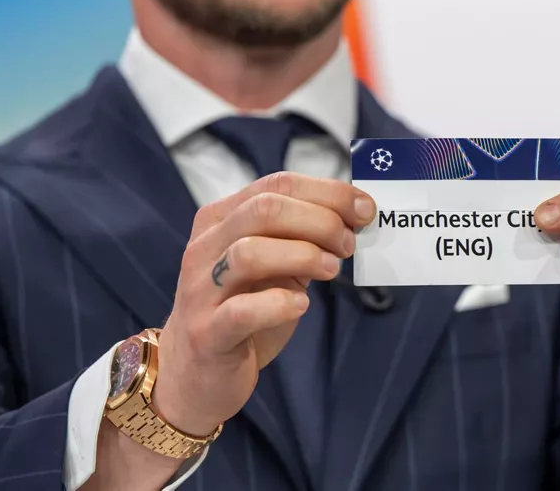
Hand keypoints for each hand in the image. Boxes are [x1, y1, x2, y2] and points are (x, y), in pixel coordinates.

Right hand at [151, 172, 375, 436]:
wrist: (194, 375)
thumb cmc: (242, 311)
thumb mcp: (272, 266)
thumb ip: (300, 239)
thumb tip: (355, 218)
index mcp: (221, 219)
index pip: (276, 184)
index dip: (328, 192)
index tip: (365, 208)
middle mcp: (205, 247)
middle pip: (264, 209)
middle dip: (320, 221)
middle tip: (348, 244)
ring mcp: (201, 290)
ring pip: (249, 252)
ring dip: (303, 256)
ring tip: (331, 270)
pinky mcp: (207, 334)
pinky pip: (242, 311)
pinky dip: (280, 304)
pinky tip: (301, 305)